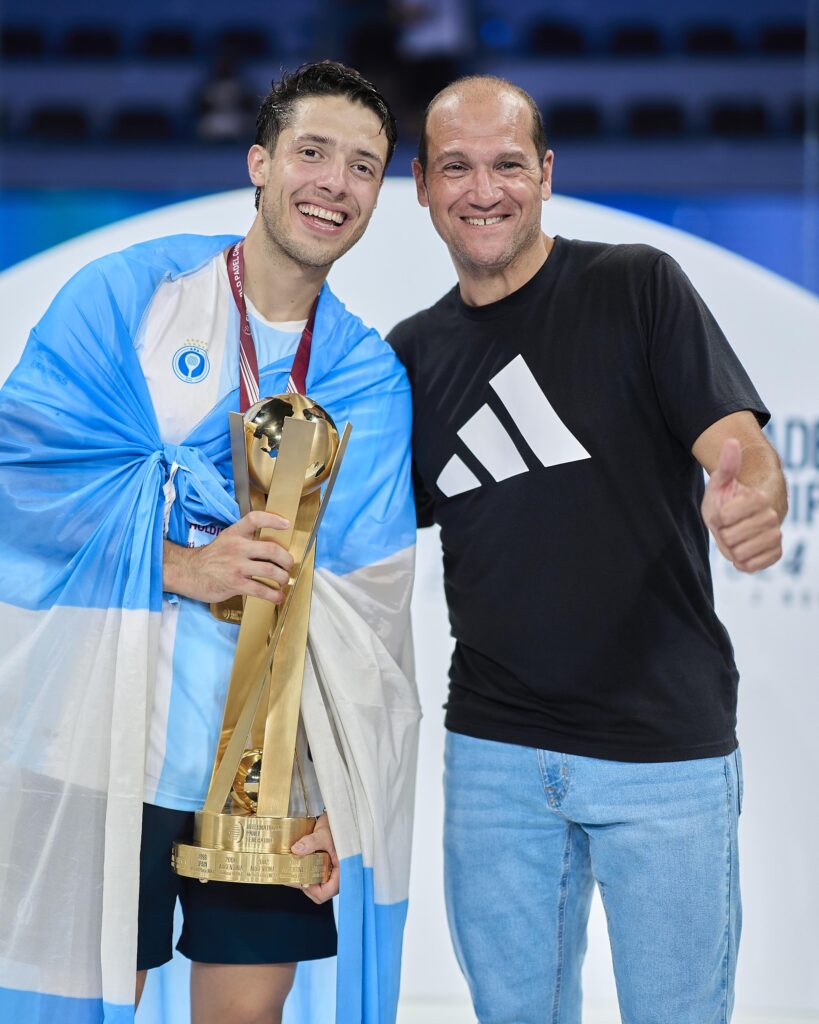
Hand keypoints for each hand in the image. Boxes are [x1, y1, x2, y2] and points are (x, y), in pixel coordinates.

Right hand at [163, 510, 292, 602]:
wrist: (189, 572)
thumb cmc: (211, 558)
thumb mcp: (225, 539)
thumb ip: (244, 538)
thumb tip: (271, 549)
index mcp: (235, 533)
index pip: (255, 519)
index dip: (273, 519)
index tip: (286, 524)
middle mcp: (237, 547)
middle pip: (271, 550)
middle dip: (286, 560)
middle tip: (289, 566)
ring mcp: (236, 566)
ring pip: (270, 571)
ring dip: (283, 578)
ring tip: (284, 581)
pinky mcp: (235, 584)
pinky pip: (261, 590)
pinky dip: (274, 595)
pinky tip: (278, 596)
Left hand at [291, 812, 339, 903]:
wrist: (340, 817)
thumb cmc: (339, 826)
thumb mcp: (324, 834)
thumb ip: (311, 842)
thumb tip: (295, 850)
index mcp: (342, 872)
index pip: (326, 892)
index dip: (312, 889)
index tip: (300, 878)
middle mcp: (337, 875)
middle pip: (318, 891)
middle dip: (303, 884)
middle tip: (291, 873)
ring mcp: (331, 872)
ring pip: (315, 884)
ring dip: (303, 877)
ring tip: (292, 866)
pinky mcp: (325, 866)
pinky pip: (314, 875)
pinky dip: (305, 871)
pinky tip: (297, 861)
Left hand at [701, 439, 782, 572]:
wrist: (743, 519)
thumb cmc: (727, 499)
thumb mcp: (720, 483)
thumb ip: (727, 465)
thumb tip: (731, 440)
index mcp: (759, 498)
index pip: (724, 517)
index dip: (717, 518)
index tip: (722, 513)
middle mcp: (772, 516)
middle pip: (731, 538)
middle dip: (723, 534)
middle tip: (728, 527)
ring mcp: (776, 536)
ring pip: (740, 554)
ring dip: (730, 549)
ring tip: (735, 538)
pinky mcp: (776, 553)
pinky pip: (751, 566)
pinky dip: (741, 563)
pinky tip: (742, 552)